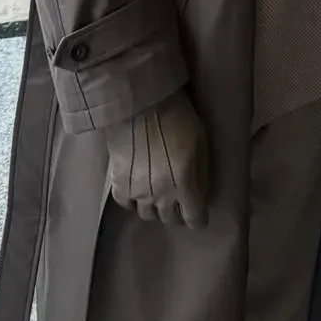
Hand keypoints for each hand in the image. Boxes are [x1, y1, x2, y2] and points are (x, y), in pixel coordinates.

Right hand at [106, 90, 208, 226]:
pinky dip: (133, 200)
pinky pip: (126, 204)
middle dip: (178, 212)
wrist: (140, 102)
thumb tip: (200, 194)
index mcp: (185, 185)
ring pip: (148, 215)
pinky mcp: (118, 184)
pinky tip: (137, 189)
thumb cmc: (178, 116)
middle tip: (179, 200)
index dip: (198, 217)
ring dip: (155, 207)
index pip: (194, 219)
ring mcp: (138, 192)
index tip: (198, 212)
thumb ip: (201, 173)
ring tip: (158, 195)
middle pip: (170, 219)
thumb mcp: (201, 143)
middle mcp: (161, 195)